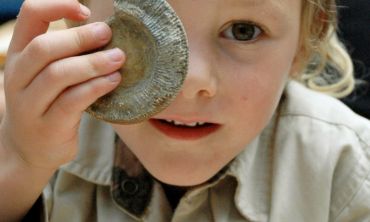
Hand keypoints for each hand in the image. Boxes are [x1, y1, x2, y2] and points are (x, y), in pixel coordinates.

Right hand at [0, 0, 124, 169]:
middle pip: (44, 48)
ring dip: (93, 63)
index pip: (29, 16)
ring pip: (58, 75)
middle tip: (108, 34)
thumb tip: (105, 33)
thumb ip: (65, 54)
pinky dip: (96, 87)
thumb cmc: (47, 104)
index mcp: (18, 56)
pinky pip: (73, 101)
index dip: (57, 6)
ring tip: (119, 58)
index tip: (85, 10)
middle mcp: (17, 77)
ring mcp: (29, 104)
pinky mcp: (48, 126)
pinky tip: (113, 81)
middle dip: (80, 38)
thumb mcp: (45, 75)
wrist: (30, 149)